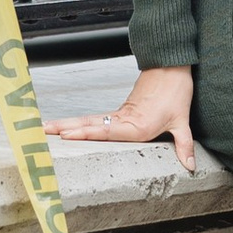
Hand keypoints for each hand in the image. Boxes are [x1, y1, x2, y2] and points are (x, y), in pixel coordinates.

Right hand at [51, 66, 195, 169]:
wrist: (171, 66)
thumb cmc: (176, 91)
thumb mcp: (182, 121)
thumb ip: (184, 145)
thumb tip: (190, 166)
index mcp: (137, 125)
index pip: (107, 130)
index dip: (86, 133)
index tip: (66, 135)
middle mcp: (124, 121)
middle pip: (90, 126)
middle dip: (65, 130)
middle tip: (42, 133)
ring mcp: (120, 116)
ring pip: (89, 122)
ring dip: (67, 125)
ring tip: (45, 129)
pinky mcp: (120, 113)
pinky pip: (96, 120)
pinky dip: (79, 124)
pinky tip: (67, 128)